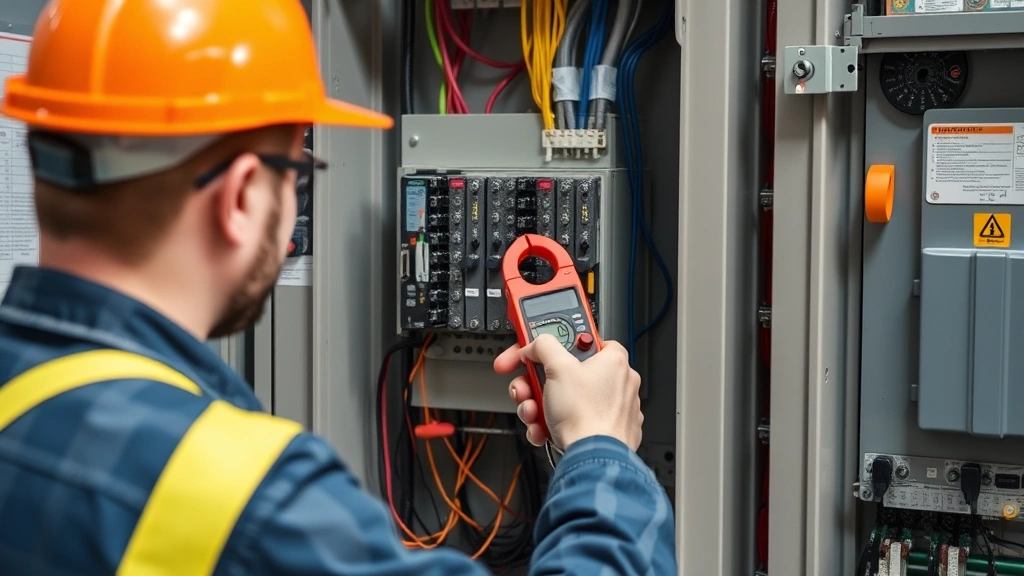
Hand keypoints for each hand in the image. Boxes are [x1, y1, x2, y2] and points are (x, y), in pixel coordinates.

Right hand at [493, 334, 642, 450]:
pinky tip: (543, 429)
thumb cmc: (585, 416)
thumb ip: (543, 345)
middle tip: (525, 387)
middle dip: (537, 383)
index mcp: (613, 361)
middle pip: (565, 373)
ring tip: (533, 413)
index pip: (580, 340)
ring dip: (540, 405)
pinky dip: (553, 424)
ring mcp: (612, 410)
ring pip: (565, 399)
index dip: (552, 345)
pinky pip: (571, 421)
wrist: (593, 460)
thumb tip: (536, 344)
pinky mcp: (605, 431)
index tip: (532, 351)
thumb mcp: (557, 368)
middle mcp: (618, 383)